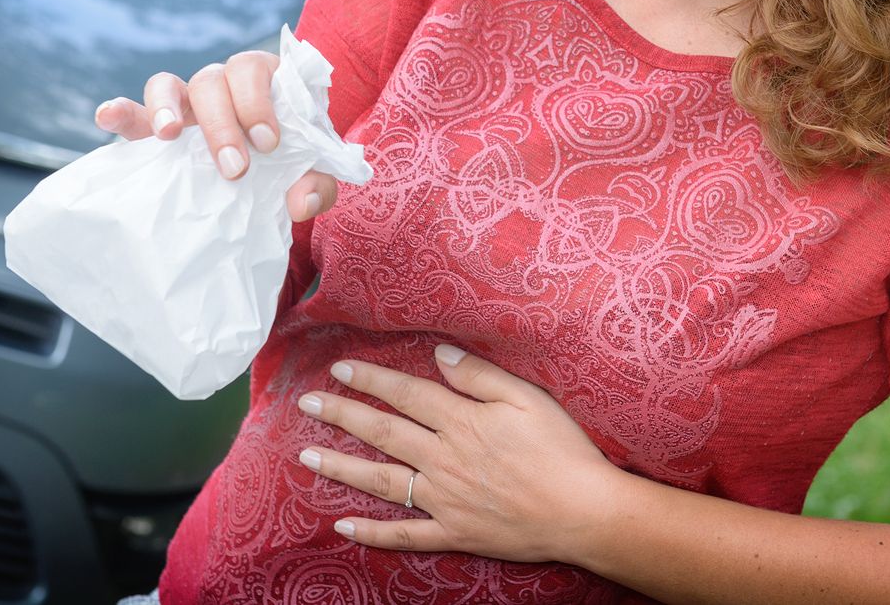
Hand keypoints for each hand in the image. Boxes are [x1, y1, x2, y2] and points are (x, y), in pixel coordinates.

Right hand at [92, 50, 335, 220]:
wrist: (275, 167)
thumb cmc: (297, 159)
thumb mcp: (315, 170)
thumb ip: (318, 183)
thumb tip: (301, 203)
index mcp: (262, 79)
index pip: (253, 70)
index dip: (257, 101)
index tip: (268, 142)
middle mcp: (221, 83)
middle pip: (210, 81)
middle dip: (221, 124)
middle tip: (235, 168)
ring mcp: (187, 103)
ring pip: (168, 84)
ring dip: (165, 106)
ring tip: (168, 135)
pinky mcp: (158, 127)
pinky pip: (135, 112)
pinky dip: (122, 111)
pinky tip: (106, 116)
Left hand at [296, 345, 622, 563]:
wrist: (583, 512)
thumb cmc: (562, 449)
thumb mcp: (528, 397)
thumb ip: (479, 375)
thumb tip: (439, 354)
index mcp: (462, 422)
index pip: (406, 394)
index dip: (371, 379)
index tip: (340, 368)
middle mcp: (444, 459)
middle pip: (383, 433)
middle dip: (342, 415)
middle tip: (307, 404)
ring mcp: (444, 500)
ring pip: (382, 481)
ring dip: (341, 466)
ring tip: (306, 455)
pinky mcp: (454, 533)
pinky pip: (404, 534)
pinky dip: (371, 532)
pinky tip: (343, 524)